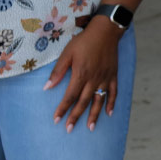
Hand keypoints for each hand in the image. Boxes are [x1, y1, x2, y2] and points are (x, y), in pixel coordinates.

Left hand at [44, 16, 121, 131]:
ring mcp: (105, 78)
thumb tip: (47, 88)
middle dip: (75, 116)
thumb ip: (58, 71)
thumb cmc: (84, 41)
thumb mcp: (67, 53)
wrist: (106, 31)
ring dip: (94, 115)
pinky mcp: (113, 75)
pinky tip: (109, 113)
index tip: (56, 120)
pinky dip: (111, 103)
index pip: (70, 96)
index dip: (62, 109)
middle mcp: (94, 79)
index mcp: (81, 74)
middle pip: (84, 102)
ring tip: (90, 128)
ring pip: (99, 100)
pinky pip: (113, 92)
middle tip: (69, 129)